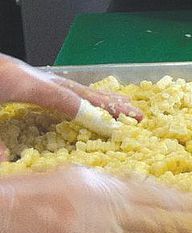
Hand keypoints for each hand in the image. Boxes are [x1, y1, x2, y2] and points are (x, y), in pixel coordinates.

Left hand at [0, 54, 141, 156]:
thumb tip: (8, 158)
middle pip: (77, 89)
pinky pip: (59, 87)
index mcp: (20, 83)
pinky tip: (90, 103)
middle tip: (137, 115)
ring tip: (126, 108)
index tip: (115, 126)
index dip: (91, 113)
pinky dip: (81, 95)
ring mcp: (26, 75)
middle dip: (109, 103)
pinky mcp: (20, 76)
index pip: (64, 99)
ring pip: (72, 86)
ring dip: (101, 99)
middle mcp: (29, 76)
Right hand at [0, 165, 191, 232]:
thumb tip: (116, 205)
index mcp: (95, 179)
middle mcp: (103, 194)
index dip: (177, 196)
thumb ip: (90, 194)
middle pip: (159, 202)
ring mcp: (98, 217)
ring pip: (156, 223)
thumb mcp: (60, 187)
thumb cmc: (15, 205)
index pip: (146, 188)